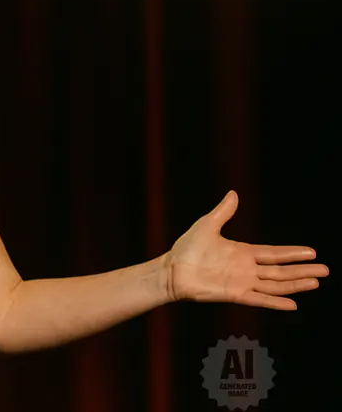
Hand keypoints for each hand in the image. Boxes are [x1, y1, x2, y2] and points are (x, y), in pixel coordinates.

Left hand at [164, 190, 328, 309]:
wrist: (171, 270)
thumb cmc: (186, 248)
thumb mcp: (207, 225)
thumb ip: (223, 211)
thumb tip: (233, 193)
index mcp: (242, 252)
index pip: (274, 253)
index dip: (292, 253)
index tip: (312, 252)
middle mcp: (246, 269)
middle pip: (280, 270)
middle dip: (302, 270)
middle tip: (325, 271)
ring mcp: (242, 283)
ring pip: (275, 285)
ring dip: (295, 284)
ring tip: (315, 282)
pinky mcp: (234, 295)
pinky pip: (259, 299)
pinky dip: (275, 302)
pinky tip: (293, 304)